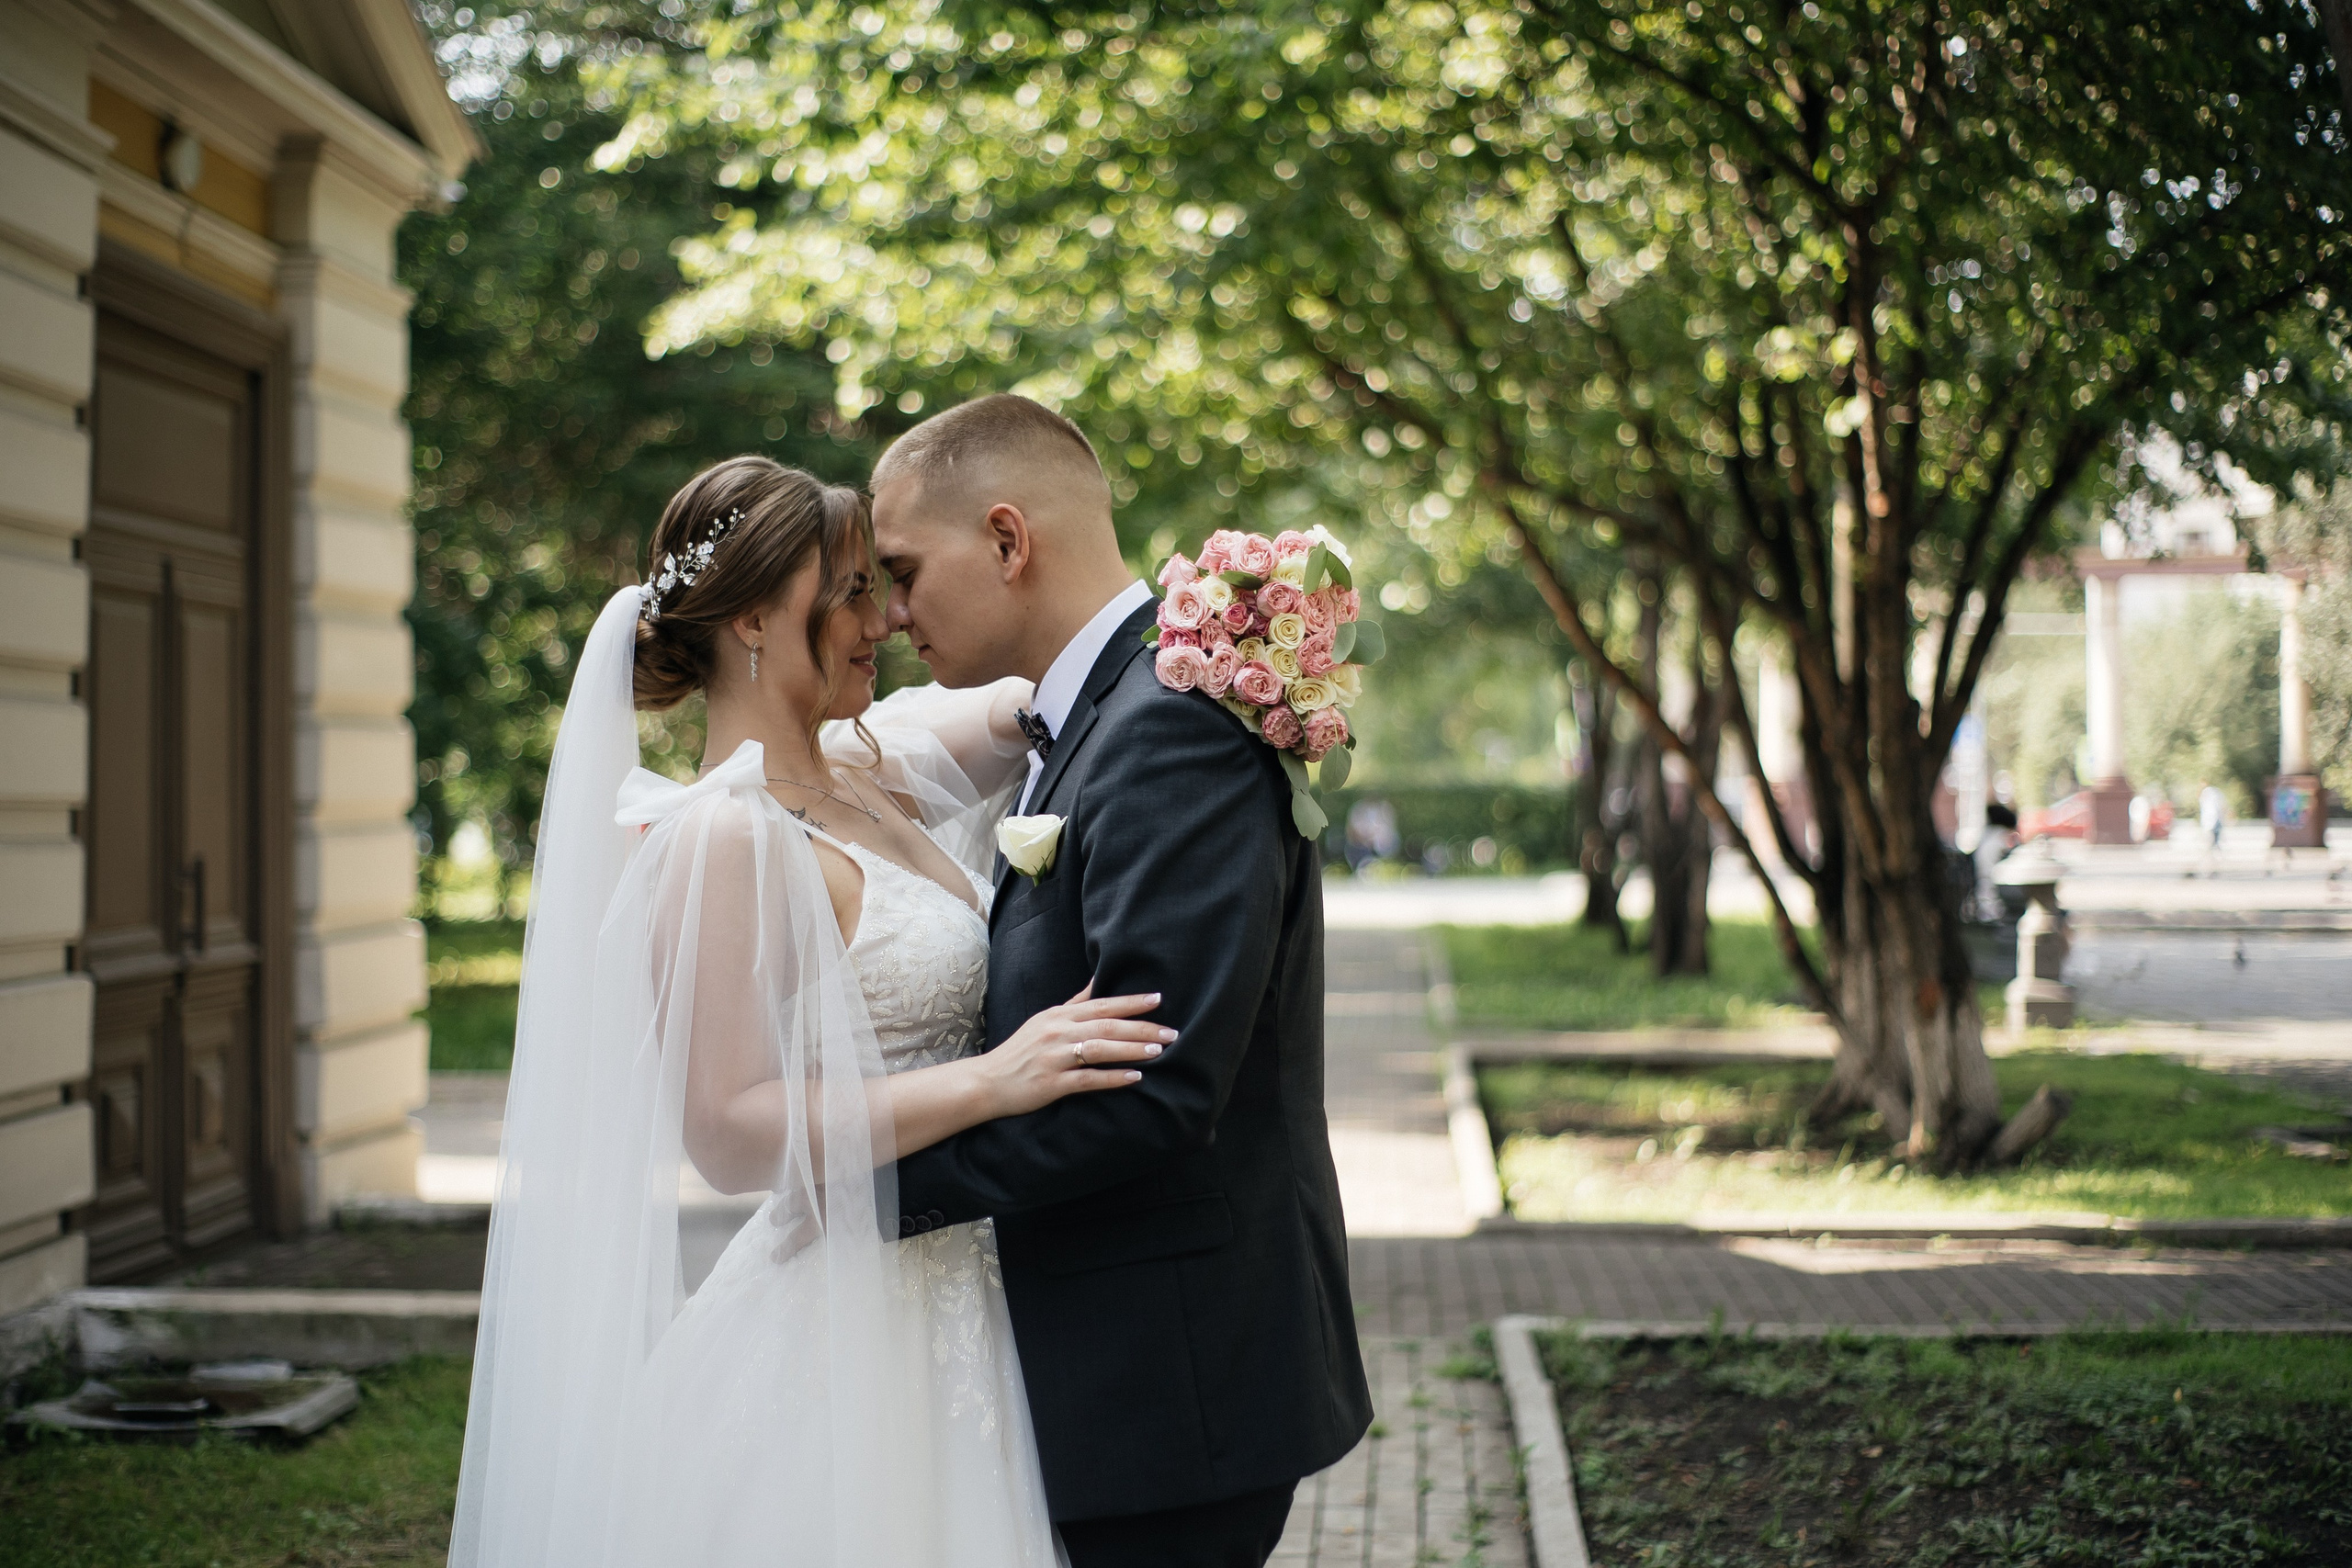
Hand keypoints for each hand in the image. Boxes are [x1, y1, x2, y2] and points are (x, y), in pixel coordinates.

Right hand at [977, 982, 1169, 1118]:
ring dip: (1132, 1049)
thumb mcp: (1045, 1020)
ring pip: (1100, 1049)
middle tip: (1171, 1032)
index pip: (1102, 1004)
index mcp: (1059, 1015)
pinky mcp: (1052, 1082)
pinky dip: (1113, 1077)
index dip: (1131, 1002)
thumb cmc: (1020, 1051)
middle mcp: (1058, 1032)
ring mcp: (1054, 1057)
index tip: (1159, 999)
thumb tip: (1098, 981)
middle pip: (1107, 1025)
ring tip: (1159, 1051)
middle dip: (1142, 1027)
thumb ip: (1075, 1003)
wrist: (987, 1081)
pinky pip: (1088, 1079)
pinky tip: (1134, 1077)